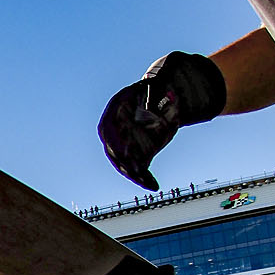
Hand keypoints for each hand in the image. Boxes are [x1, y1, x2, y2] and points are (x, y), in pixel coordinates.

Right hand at [97, 51, 225, 190]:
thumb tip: (157, 102)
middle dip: (125, 162)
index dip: (115, 141)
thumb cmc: (161, 90)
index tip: (125, 151)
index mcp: (115, 110)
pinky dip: (144, 179)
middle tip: (136, 171)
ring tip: (148, 182)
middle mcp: (114, 129)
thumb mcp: (159, 88)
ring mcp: (122, 143)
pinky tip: (154, 185)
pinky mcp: (135, 154)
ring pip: (124, 164)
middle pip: (114, 150)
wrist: (165, 98)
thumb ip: (155, 94)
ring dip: (135, 175)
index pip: (108, 129)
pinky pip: (136, 170)